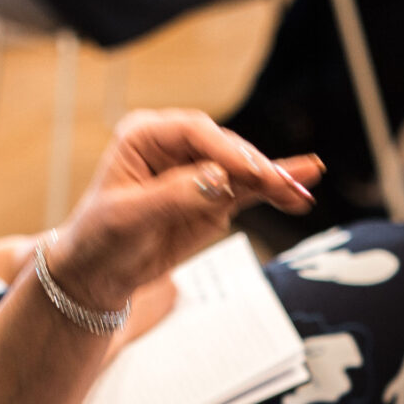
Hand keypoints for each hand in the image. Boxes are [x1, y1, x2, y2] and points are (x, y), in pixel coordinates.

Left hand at [51, 110, 323, 308]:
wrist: (100, 272)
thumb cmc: (101, 238)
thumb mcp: (129, 217)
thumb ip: (174, 195)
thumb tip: (218, 179)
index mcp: (144, 136)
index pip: (194, 132)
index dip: (225, 149)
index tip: (250, 172)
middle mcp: (174, 146)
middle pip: (225, 147)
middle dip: (257, 166)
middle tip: (282, 185)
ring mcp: (197, 171)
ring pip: (243, 169)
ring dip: (275, 179)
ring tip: (304, 188)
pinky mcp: (213, 197)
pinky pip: (249, 191)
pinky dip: (273, 192)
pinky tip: (300, 190)